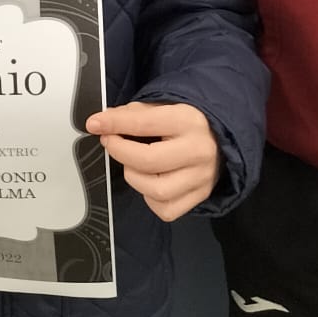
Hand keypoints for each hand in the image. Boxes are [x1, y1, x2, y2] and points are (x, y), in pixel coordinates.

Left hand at [86, 101, 220, 222]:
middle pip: (148, 161)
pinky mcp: (201, 196)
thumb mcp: (165, 107)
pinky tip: (150, 182)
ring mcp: (201, 177)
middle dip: (120, 152)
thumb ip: (134, 113)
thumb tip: (103, 123)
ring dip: (134, 177)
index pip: (144, 123)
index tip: (95, 124)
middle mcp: (198, 150)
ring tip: (132, 164)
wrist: (222, 139)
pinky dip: (150, 198)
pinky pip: (166, 209)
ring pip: (156, 190)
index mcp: (189, 120)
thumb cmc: (187, 122)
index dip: (114, 124)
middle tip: (111, 143)